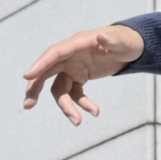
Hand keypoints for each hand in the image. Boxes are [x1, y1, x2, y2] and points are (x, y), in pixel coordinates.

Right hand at [22, 25, 143, 125]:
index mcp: (77, 43)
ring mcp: (73, 66)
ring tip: (78, 122)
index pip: (54, 53)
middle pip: (46, 71)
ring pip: (60, 88)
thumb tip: (101, 37)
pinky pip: (74, 93)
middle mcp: (70, 55)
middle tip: (28, 105)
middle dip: (35, 87)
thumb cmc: (127, 41)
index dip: (41, 64)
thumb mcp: (125, 42)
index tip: (28, 76)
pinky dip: (81, 104)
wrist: (132, 47)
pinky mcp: (79, 76)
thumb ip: (114, 41)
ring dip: (66, 106)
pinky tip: (95, 112)